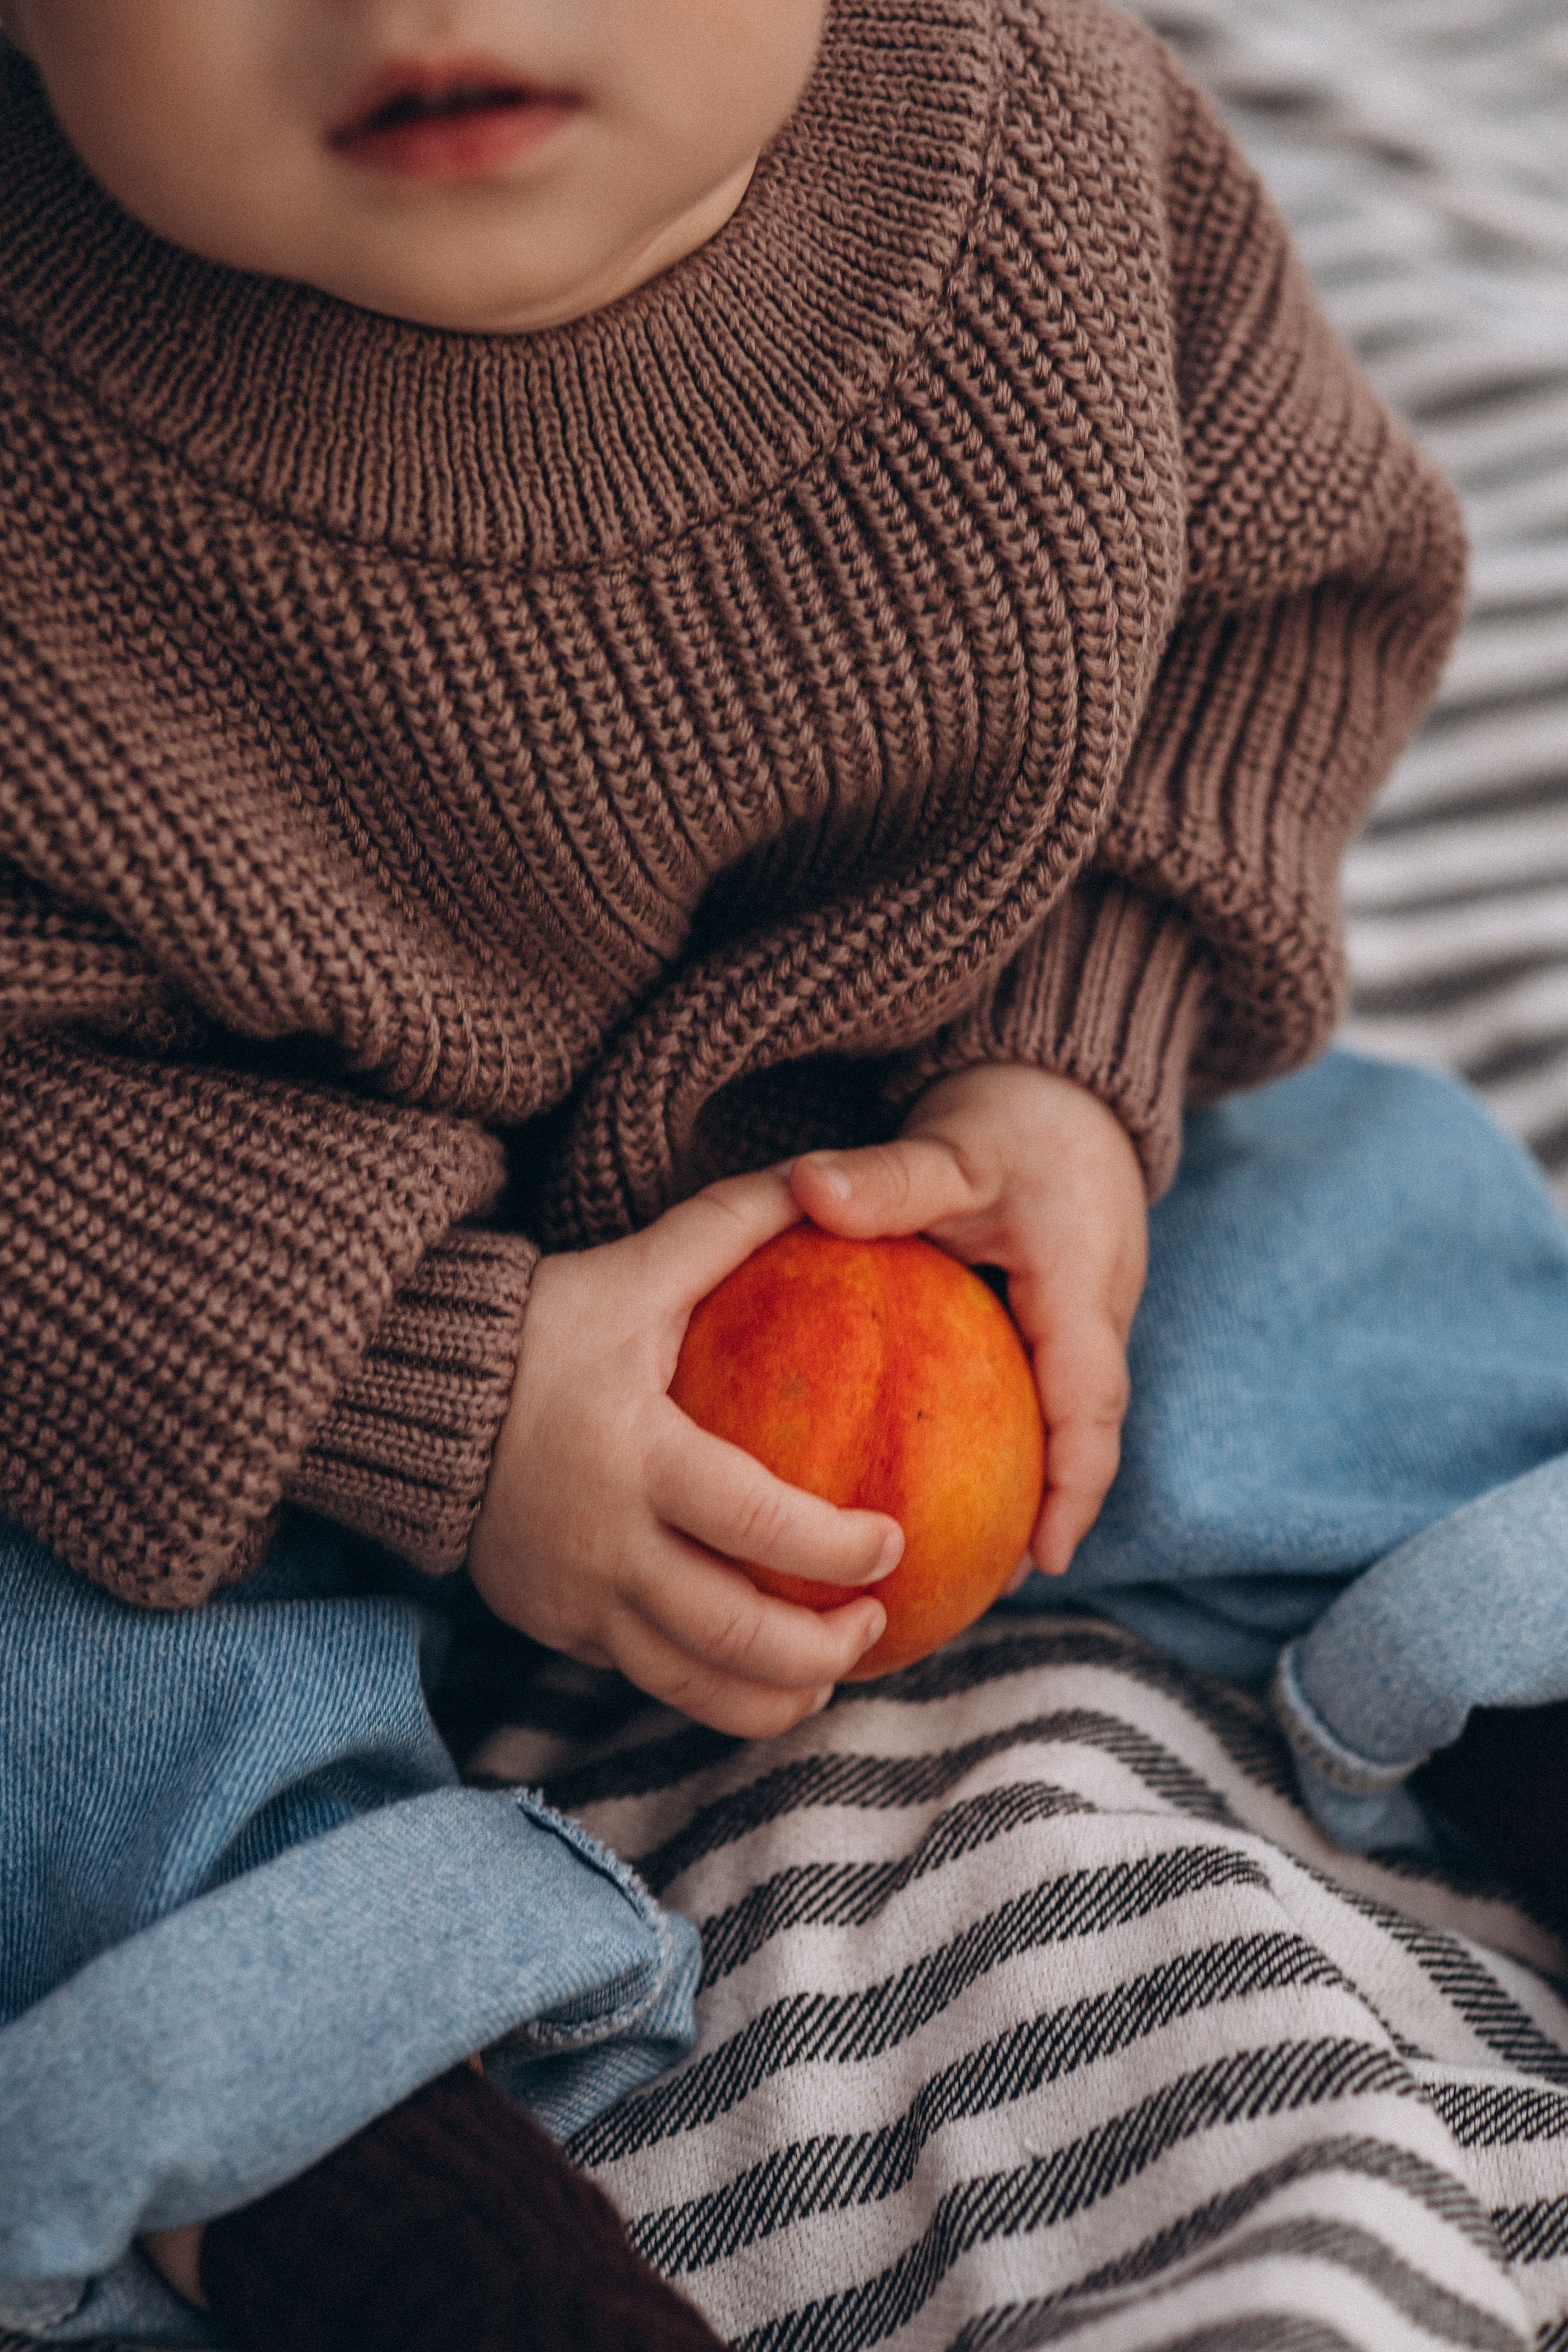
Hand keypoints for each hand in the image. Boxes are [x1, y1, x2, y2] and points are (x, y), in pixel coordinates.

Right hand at [468, 1171, 899, 1735]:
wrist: (409, 1394)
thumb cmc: (539, 1329)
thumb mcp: (634, 1272)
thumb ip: (727, 1228)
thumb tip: (818, 1179)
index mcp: (637, 1458)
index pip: (754, 1524)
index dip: (833, 1548)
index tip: (893, 1542)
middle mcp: (608, 1546)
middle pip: (734, 1635)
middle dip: (822, 1648)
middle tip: (877, 1619)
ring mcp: (577, 1601)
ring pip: (695, 1685)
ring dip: (777, 1694)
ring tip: (831, 1669)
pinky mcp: (555, 1628)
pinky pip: (648, 1680)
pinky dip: (715, 1691)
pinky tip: (762, 1673)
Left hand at [790, 1065, 1147, 1578]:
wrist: (1067, 1084)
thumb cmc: (1017, 1115)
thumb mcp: (954, 1144)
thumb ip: (887, 1176)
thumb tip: (806, 1190)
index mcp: (1081, 1292)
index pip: (1089, 1408)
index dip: (1074, 1490)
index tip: (1043, 1561)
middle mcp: (1093, 1319)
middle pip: (1079, 1436)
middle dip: (1048, 1514)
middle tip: (989, 1586)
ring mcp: (1077, 1322)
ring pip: (1058, 1419)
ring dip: (1025, 1483)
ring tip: (962, 1555)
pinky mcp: (1053, 1316)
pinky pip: (1030, 1389)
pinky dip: (997, 1435)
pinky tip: (929, 1469)